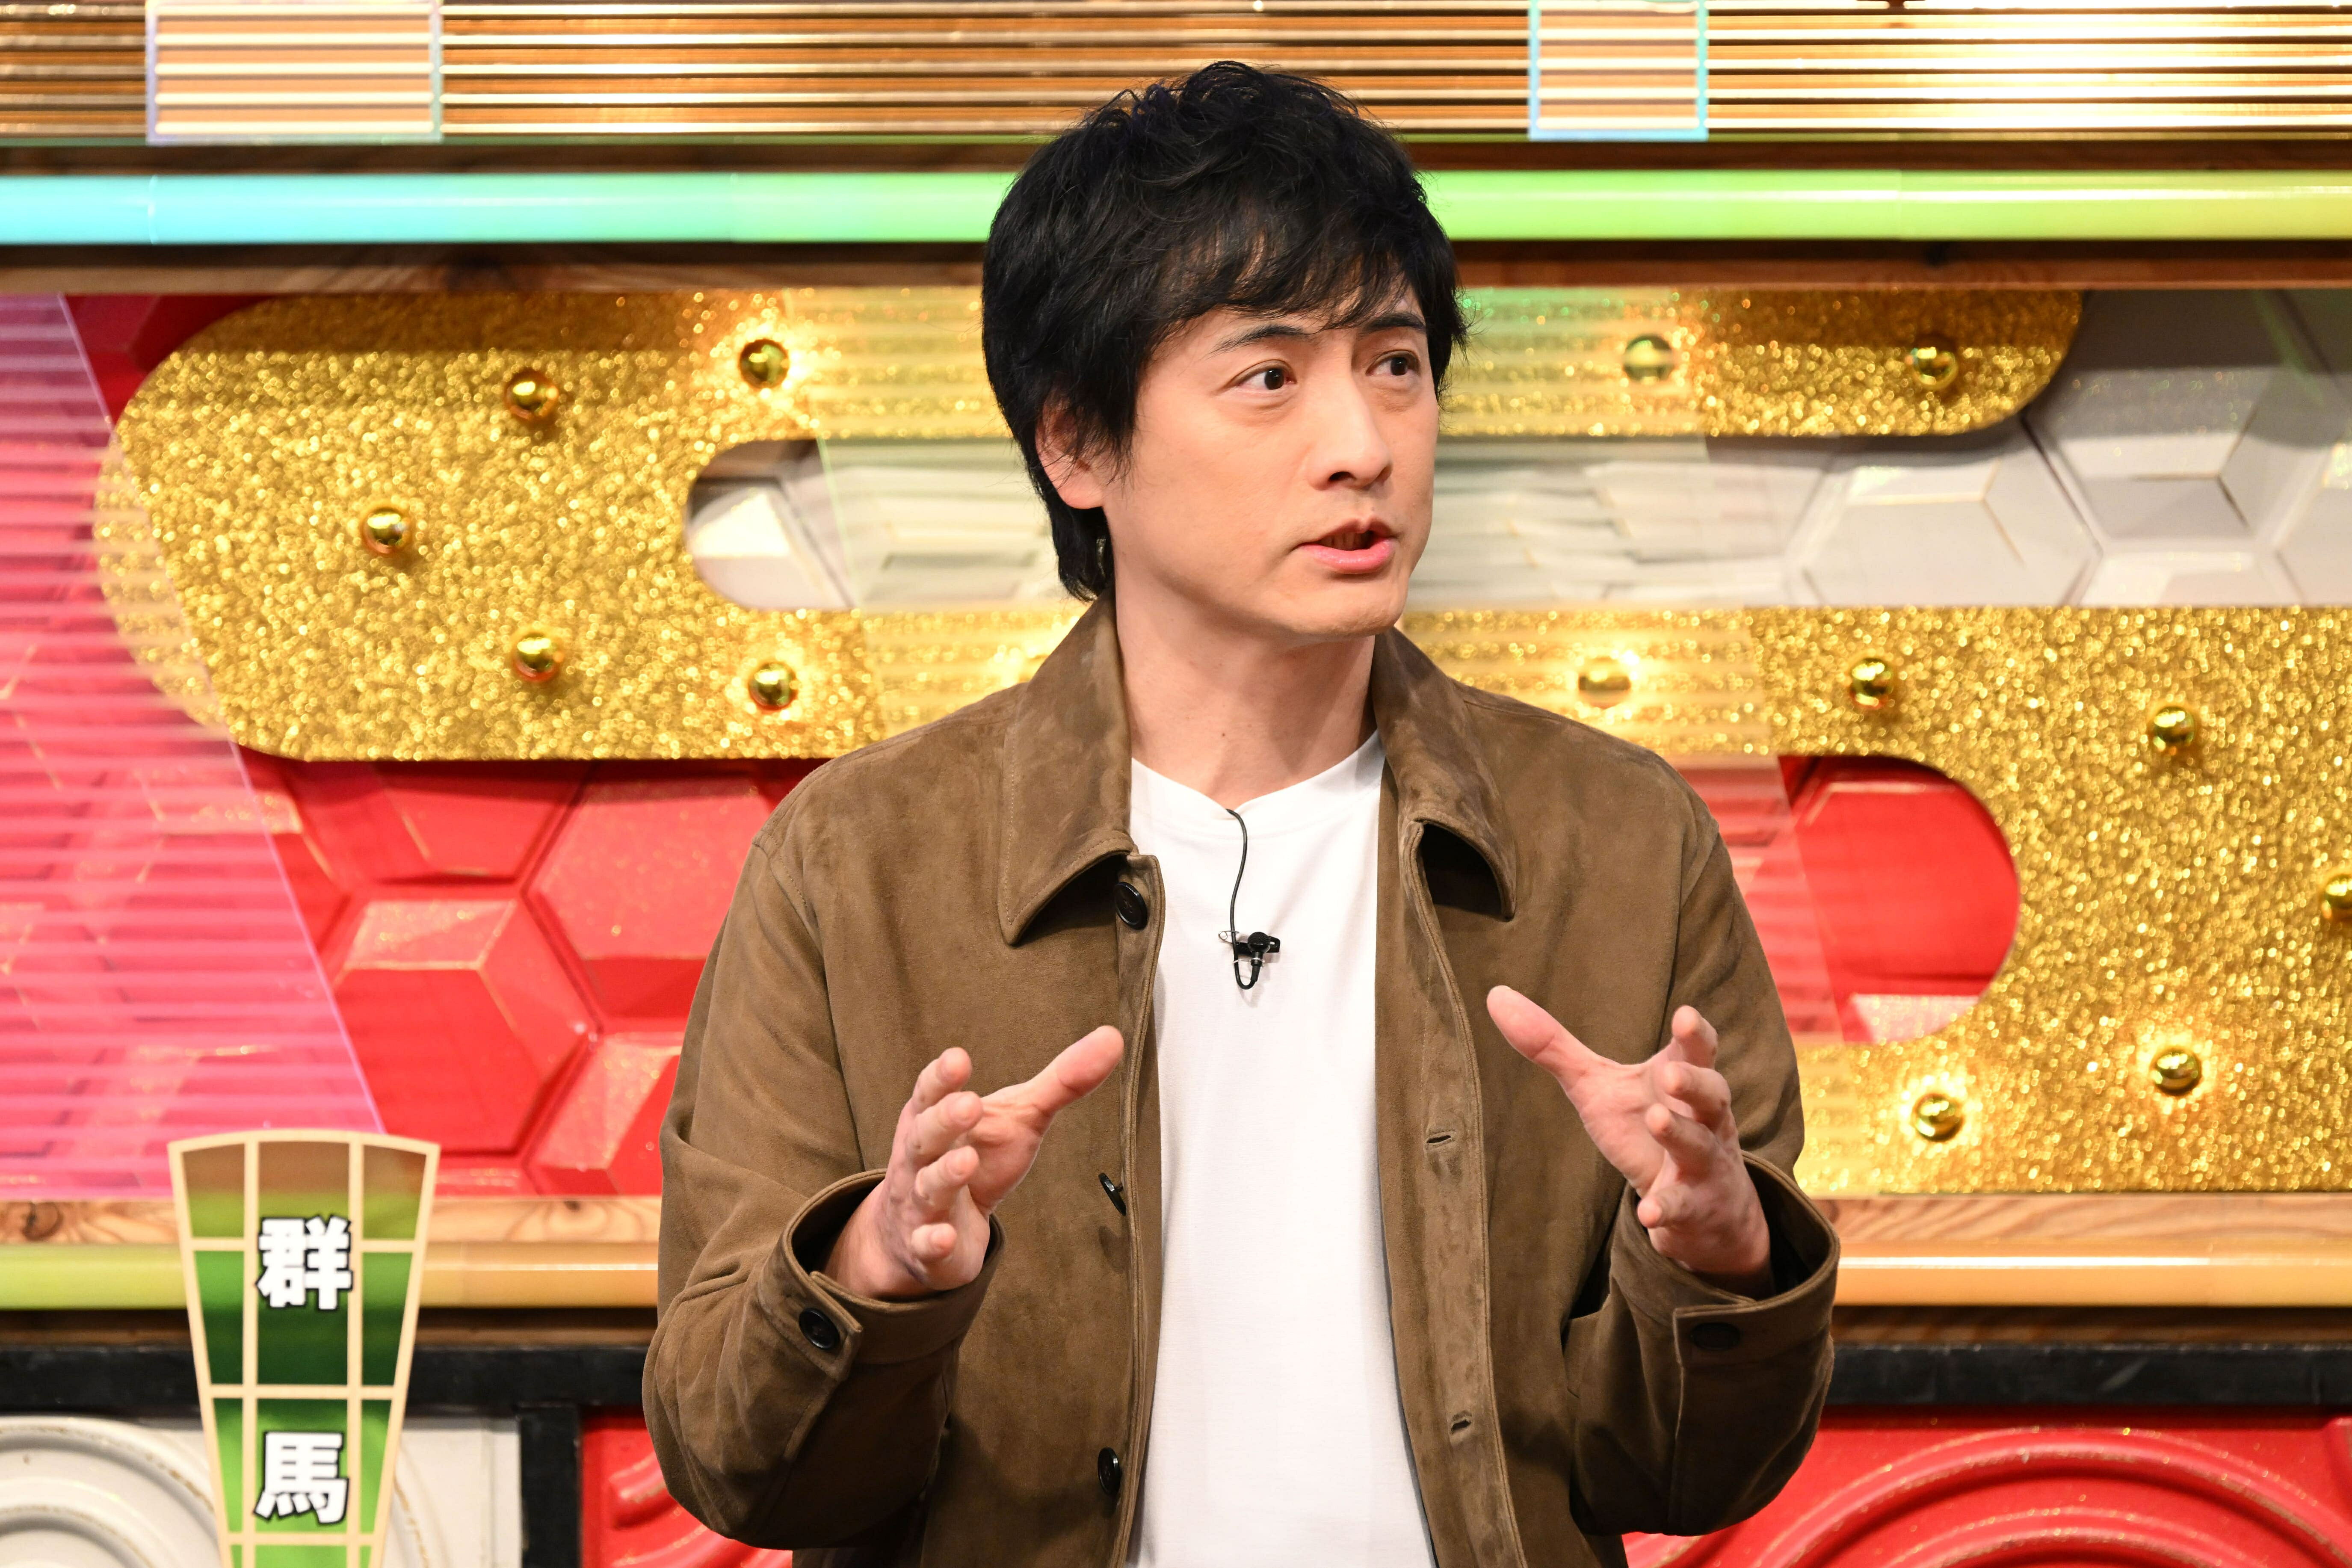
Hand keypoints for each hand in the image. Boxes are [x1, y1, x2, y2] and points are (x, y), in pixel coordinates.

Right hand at [824, 1027, 1123, 1299]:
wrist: (935, 1228)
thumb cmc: (979, 1157)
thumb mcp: (1020, 1117)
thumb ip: (1061, 1081)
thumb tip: (1113, 1038)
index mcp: (935, 1119)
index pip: (931, 1093)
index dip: (941, 1078)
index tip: (958, 1058)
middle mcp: (922, 1159)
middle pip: (924, 1137)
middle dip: (944, 1120)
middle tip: (970, 1104)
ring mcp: (921, 1204)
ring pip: (927, 1188)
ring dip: (944, 1176)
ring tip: (967, 1161)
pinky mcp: (927, 1246)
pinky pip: (926, 1244)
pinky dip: (932, 1241)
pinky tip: (945, 1237)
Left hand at [1487, 988, 1770, 1294]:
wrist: (1699, 1205)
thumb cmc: (1643, 1128)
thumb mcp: (1597, 1087)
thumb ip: (1553, 1046)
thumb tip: (1495, 995)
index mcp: (1681, 1079)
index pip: (1697, 1051)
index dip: (1694, 1035)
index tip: (1685, 1015)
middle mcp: (1702, 1118)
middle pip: (1711, 1094)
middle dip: (1694, 1082)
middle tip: (1670, 1073)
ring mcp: (1702, 1164)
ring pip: (1699, 1145)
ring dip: (1679, 1133)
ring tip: (1655, 1119)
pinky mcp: (1692, 1207)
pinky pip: (1682, 1206)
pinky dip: (1667, 1208)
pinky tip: (1649, 1213)